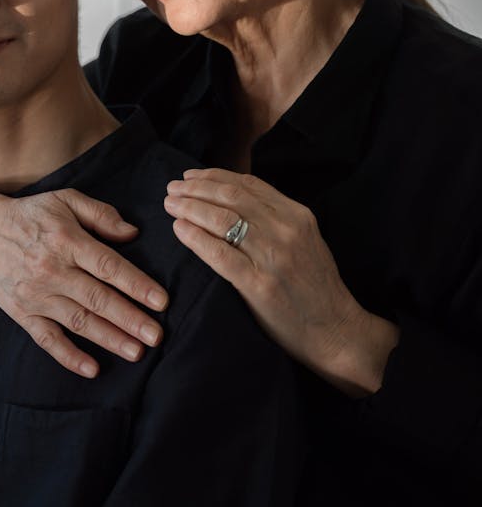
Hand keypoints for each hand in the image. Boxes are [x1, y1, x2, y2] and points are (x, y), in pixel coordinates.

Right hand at [0, 182, 167, 377]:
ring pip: (78, 321)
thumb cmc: (31, 214)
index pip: (107, 265)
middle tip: (156, 336)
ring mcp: (36, 295)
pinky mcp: (22, 313)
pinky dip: (69, 356)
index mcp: (66, 240)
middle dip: (130, 319)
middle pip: (97, 298)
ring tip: (136, 352)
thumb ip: (100, 214)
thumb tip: (133, 233)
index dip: (136, 284)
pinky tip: (92, 368)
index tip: (161, 301)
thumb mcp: (65, 200)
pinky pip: (47, 339)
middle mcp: (51, 269)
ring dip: (109, 339)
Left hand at [164, 168, 398, 396]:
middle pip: (230, 196)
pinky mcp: (260, 286)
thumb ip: (276, 218)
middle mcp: (286, 230)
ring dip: (190, 208)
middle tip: (172, 187)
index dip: (213, 176)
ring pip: (222, 219)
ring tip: (171, 204)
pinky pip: (220, 255)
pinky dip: (195, 238)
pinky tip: (179, 230)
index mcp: (298, 215)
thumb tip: (232, 197)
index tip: (191, 176)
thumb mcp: (305, 239)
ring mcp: (274, 257)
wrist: (336, 331)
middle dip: (195, 188)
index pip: (247, 184)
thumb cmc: (315, 286)